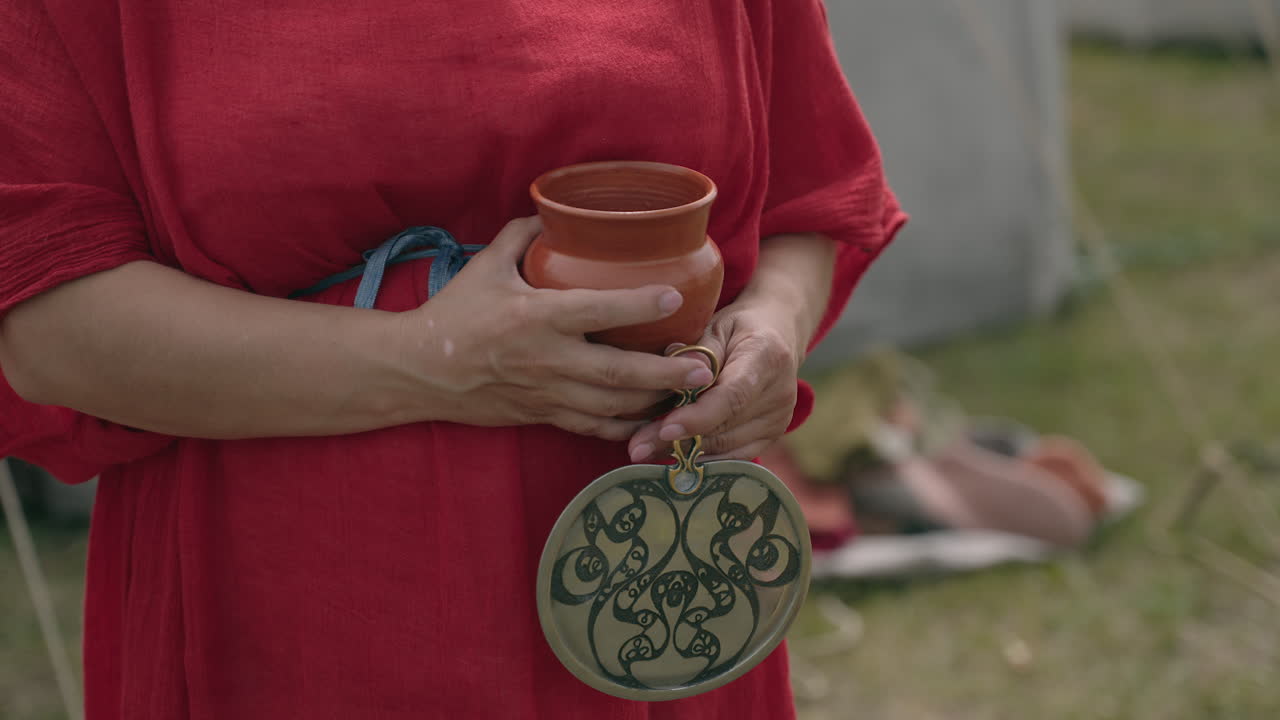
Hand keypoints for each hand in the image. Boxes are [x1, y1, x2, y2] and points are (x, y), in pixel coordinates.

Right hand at [397, 217, 715, 440]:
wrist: (418, 371)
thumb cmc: (453, 313)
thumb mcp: (485, 265)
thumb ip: (522, 235)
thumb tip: (555, 211)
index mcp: (536, 316)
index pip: (597, 309)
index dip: (639, 305)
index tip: (675, 297)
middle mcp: (547, 359)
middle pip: (619, 372)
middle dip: (666, 373)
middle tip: (704, 368)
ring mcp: (547, 393)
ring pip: (612, 406)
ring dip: (655, 402)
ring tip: (690, 393)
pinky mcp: (542, 416)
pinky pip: (592, 428)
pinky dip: (624, 427)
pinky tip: (651, 420)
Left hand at [625, 298, 803, 461]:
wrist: (778, 332)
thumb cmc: (739, 325)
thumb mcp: (716, 324)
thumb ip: (696, 351)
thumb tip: (671, 373)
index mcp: (766, 357)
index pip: (731, 397)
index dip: (697, 417)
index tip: (664, 430)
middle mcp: (779, 393)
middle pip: (724, 427)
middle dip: (678, 439)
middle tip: (636, 447)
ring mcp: (781, 418)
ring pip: (726, 446)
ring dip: (685, 451)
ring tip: (646, 450)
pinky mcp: (775, 434)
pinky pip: (735, 456)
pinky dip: (704, 456)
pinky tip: (673, 453)